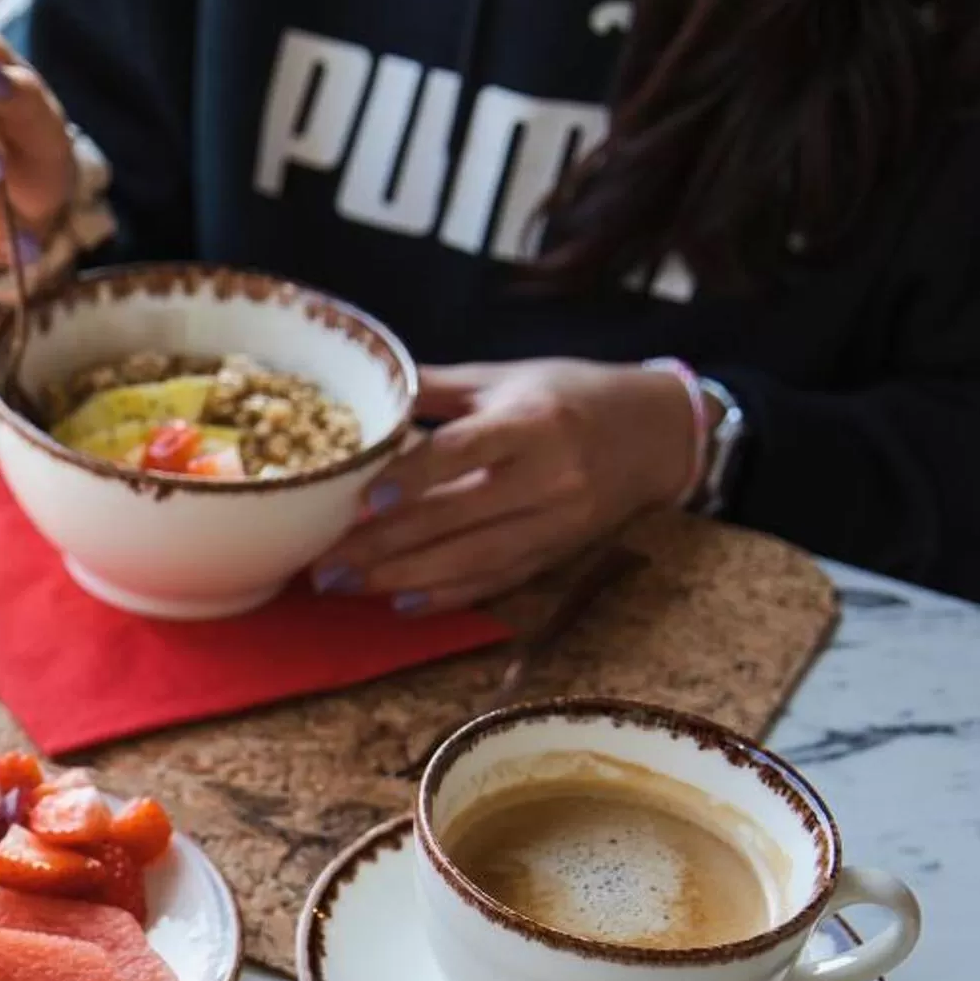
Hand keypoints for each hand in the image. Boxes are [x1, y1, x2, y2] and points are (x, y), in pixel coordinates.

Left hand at [313, 359, 696, 613]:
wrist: (656, 433)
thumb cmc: (569, 396)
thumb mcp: (505, 378)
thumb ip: (435, 387)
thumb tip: (364, 382)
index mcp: (533, 422)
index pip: (464, 453)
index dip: (413, 478)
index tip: (363, 500)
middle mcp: (549, 477)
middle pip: (456, 518)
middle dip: (384, 545)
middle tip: (323, 564)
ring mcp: (556, 523)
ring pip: (470, 559)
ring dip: (401, 578)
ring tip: (343, 585)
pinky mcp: (557, 555)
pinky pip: (495, 582)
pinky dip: (445, 596)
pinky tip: (398, 603)